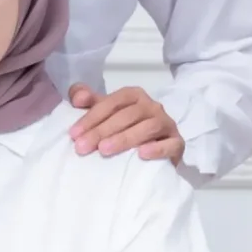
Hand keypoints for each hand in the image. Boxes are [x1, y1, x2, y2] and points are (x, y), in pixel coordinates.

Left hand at [68, 83, 183, 161]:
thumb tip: (77, 97)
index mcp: (134, 96)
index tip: (74, 134)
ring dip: (124, 138)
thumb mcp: (105, 113)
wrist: (154, 154)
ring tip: (104, 150)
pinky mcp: (177, 143)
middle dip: (102, 130)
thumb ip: (89, 102)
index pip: (113, 101)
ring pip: (148, 127)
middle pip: (128, 114)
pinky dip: (157, 149)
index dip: (92, 116)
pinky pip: (171, 144)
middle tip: (82, 147)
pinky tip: (141, 155)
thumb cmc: (124, 131)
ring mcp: (167, 124)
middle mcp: (152, 106)